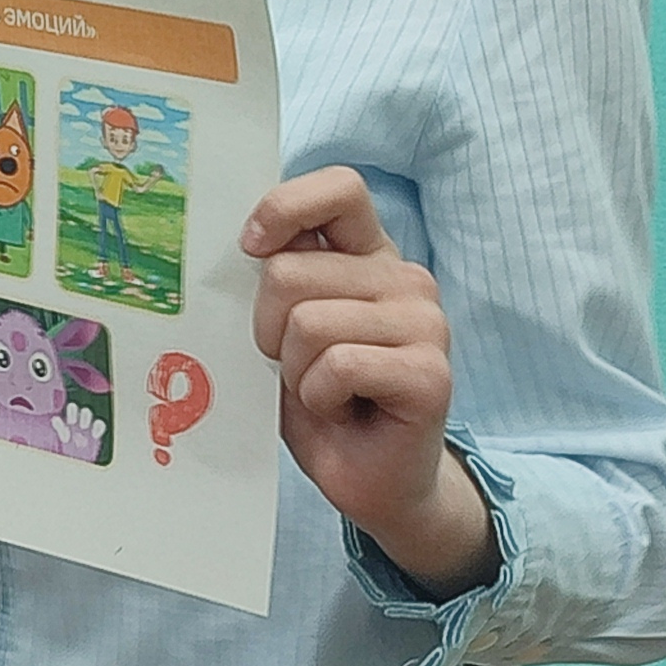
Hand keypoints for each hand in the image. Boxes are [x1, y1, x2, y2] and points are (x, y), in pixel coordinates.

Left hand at [245, 167, 492, 593]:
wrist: (369, 477)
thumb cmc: (319, 398)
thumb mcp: (280, 329)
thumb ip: (271, 279)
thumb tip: (234, 244)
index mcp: (368, 254)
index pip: (339, 188)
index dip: (284, 207)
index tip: (251, 248)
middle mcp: (404, 278)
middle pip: (288, 271)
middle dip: (267, 328)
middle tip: (294, 365)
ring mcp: (426, 323)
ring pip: (308, 323)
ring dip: (294, 370)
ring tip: (324, 391)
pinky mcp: (430, 372)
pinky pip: (338, 366)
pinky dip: (319, 397)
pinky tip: (343, 412)